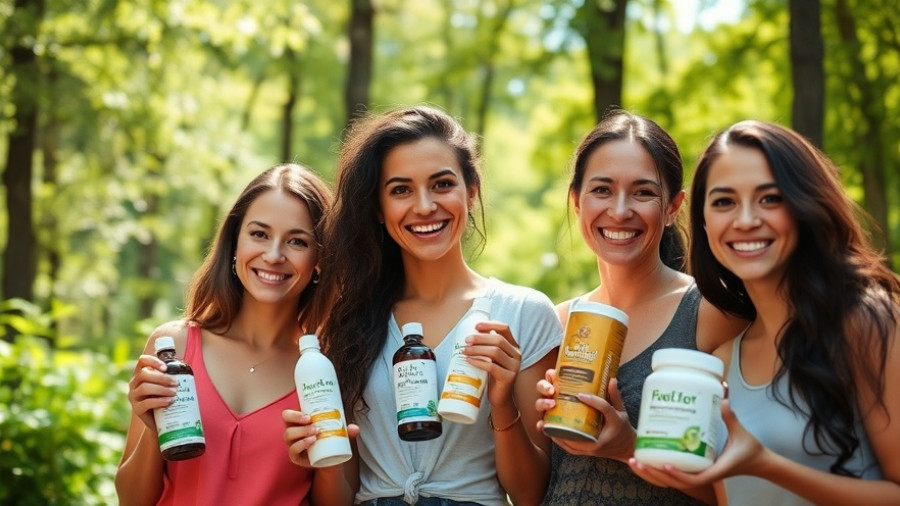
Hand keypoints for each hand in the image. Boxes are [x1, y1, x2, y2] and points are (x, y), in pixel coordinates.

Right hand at [127, 354, 177, 431]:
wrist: (159, 421)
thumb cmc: (164, 398)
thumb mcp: (166, 385)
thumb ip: (170, 377)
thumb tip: (185, 372)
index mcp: (141, 374)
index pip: (142, 361)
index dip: (153, 361)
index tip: (166, 368)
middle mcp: (134, 383)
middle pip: (144, 374)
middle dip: (162, 377)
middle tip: (176, 383)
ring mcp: (133, 396)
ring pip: (144, 388)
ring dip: (162, 389)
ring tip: (175, 393)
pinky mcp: (136, 409)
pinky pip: (146, 403)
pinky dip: (159, 401)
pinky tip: (169, 402)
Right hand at [283, 409, 359, 467]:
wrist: (330, 461)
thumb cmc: (330, 440)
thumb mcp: (338, 432)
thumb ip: (346, 430)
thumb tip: (355, 428)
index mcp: (299, 422)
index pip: (289, 413)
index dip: (295, 411)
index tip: (309, 414)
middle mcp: (293, 431)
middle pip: (287, 422)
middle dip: (297, 418)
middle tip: (311, 419)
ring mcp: (293, 444)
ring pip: (288, 435)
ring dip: (302, 431)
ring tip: (316, 432)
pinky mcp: (295, 456)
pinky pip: (292, 450)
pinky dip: (301, 444)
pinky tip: (311, 442)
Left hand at [462, 321, 521, 406]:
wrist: (500, 398)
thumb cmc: (493, 375)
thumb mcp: (492, 358)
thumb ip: (487, 346)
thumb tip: (469, 334)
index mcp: (513, 346)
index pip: (505, 328)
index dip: (490, 324)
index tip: (476, 326)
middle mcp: (517, 354)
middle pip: (498, 340)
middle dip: (480, 338)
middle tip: (466, 340)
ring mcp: (514, 366)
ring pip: (495, 352)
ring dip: (477, 350)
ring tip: (464, 351)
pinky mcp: (508, 378)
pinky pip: (492, 366)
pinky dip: (479, 362)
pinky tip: (469, 361)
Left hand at [535, 376, 634, 461]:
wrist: (626, 448)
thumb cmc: (623, 428)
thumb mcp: (621, 411)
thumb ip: (615, 396)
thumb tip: (611, 378)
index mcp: (614, 425)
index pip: (604, 410)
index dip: (592, 401)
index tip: (579, 393)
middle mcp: (601, 439)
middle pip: (579, 433)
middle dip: (564, 422)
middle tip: (555, 406)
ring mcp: (591, 448)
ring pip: (570, 443)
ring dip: (556, 431)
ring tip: (546, 419)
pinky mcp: (585, 452)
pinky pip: (569, 448)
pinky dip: (558, 440)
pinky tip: (549, 430)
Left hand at [628, 399, 766, 488]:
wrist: (758, 462)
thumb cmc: (750, 449)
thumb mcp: (741, 432)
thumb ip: (730, 416)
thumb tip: (722, 398)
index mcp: (714, 470)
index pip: (692, 480)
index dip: (676, 475)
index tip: (664, 465)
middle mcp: (703, 475)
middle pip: (673, 483)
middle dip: (652, 474)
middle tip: (635, 460)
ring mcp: (697, 474)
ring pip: (669, 481)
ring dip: (650, 475)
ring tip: (633, 462)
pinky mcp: (694, 470)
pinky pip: (673, 475)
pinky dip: (657, 471)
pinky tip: (644, 460)